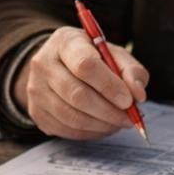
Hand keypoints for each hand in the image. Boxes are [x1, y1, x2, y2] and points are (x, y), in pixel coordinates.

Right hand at [13, 26, 148, 139]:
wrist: (59, 66)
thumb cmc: (93, 59)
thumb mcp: (115, 55)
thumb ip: (131, 71)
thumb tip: (138, 94)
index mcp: (65, 42)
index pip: (85, 65)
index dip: (109, 86)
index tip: (129, 100)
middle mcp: (44, 64)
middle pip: (76, 94)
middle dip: (108, 110)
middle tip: (129, 118)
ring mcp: (35, 90)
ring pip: (71, 116)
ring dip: (101, 124)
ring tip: (118, 122)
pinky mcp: (36, 112)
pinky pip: (66, 129)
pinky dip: (90, 132)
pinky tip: (103, 126)